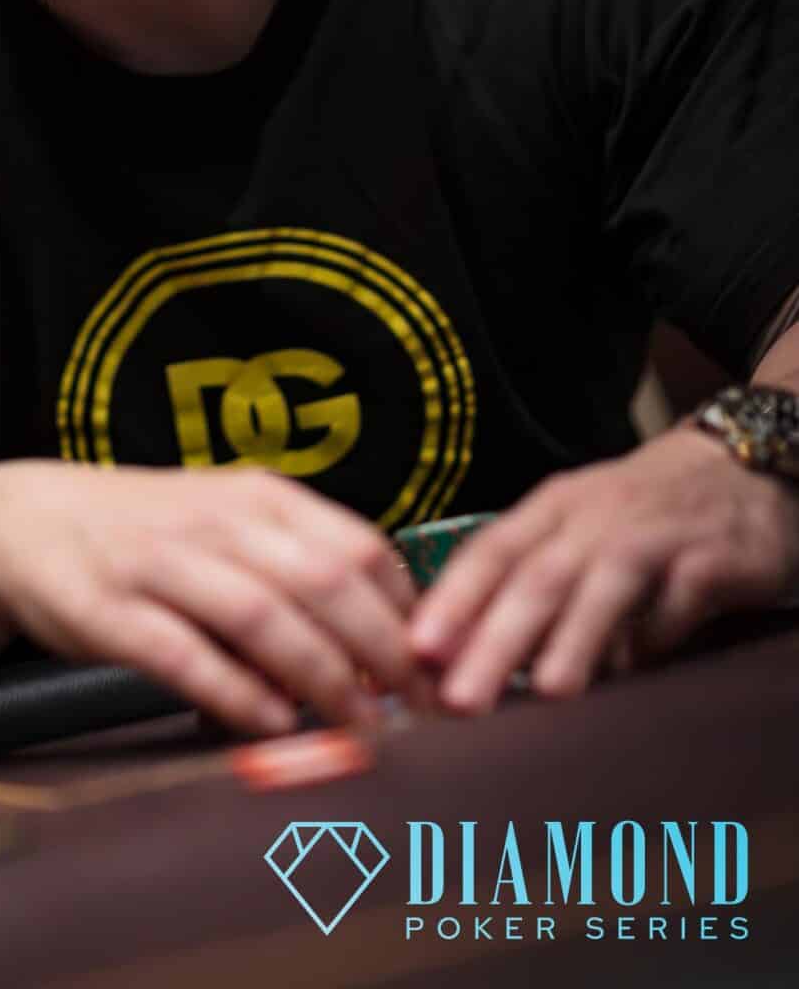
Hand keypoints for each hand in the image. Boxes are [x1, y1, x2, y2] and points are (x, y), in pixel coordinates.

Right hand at [0, 460, 434, 735]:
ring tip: (360, 725)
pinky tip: (272, 723)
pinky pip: (184, 654)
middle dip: (383, 651)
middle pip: (323, 581)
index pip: (359, 545)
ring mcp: (159, 564)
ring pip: (263, 614)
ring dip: (321, 677)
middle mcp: (214, 521)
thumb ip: (299, 570)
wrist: (21, 520)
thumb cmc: (144, 531)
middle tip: (419, 708)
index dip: (409, 610)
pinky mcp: (109, 612)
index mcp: (256, 497)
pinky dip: (236, 692)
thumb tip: (384, 644)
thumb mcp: (227, 524)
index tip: (438, 666)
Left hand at [408, 426, 798, 712]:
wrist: (744, 465)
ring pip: (605, 583)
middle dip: (495, 637)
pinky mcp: (713, 555)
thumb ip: (533, 585)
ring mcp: (655, 532)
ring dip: (575, 637)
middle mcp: (597, 515)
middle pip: (537, 576)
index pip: (491, 551)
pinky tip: (636, 672)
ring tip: (549, 690)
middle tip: (462, 696)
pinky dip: (657, 635)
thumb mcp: (581, 531)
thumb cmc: (644, 514)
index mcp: (554, 508)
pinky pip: (680, 601)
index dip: (453, 600)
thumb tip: (472, 658)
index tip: (417, 650)